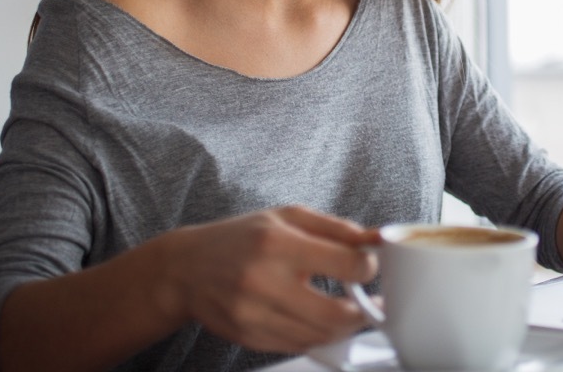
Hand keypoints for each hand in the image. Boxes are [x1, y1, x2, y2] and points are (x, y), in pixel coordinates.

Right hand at [161, 205, 379, 353]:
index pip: (346, 264)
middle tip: (369, 302)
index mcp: (278, 243)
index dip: (367, 267)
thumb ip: (336, 228)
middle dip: (363, 311)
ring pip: (320, 336)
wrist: (186, 269)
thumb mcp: (288, 217)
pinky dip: (317, 336)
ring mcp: (255, 315)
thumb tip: (377, 239)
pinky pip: (299, 346)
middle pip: (336, 314)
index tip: (367, 266)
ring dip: (343, 327)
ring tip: (346, 310)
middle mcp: (264, 281)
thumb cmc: (241, 237)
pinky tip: (319, 319)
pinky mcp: (250, 338)